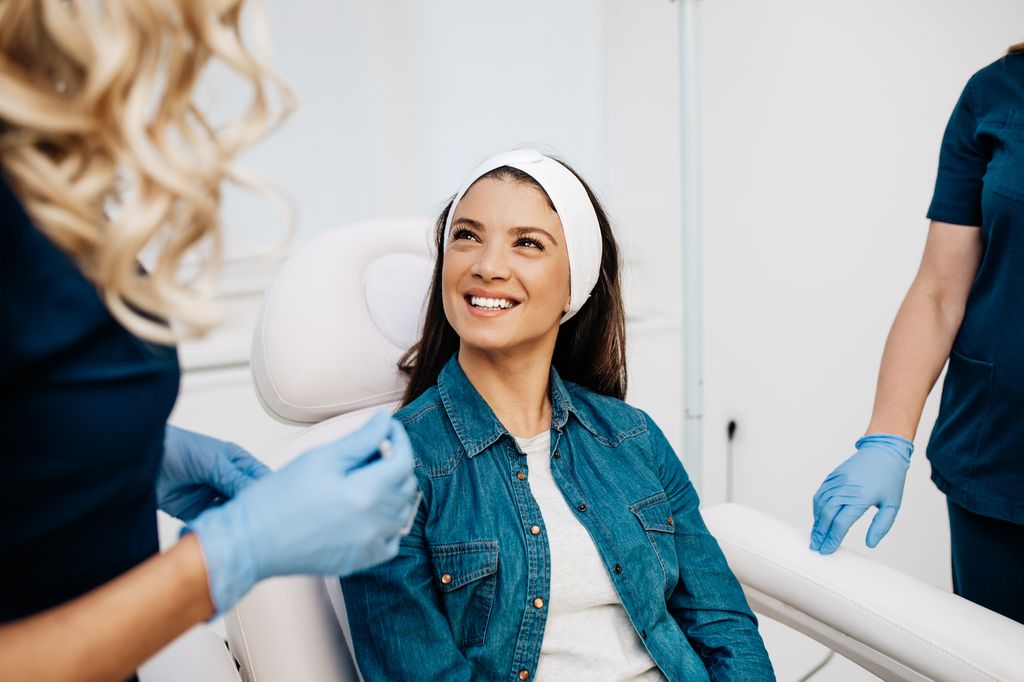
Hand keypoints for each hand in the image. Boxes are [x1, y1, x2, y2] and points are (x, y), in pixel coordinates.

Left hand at [158, 426, 270, 520]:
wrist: (142, 461)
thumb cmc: (177, 448)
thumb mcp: (212, 461)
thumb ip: (235, 478)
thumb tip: (256, 494)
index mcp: (237, 463)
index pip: (261, 479)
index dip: (269, 493)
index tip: (272, 507)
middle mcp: (228, 481)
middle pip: (249, 500)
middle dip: (253, 511)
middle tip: (257, 522)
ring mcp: (214, 498)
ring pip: (234, 514)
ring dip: (235, 521)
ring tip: (237, 527)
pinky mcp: (199, 513)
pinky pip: (214, 524)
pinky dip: (217, 528)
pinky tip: (218, 529)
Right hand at [189, 411, 417, 611]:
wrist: (251, 542)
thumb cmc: (278, 498)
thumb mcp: (320, 458)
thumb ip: (360, 440)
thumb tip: (384, 421)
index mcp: (367, 494)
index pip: (404, 461)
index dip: (399, 439)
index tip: (387, 428)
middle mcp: (375, 523)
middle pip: (406, 486)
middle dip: (396, 462)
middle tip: (372, 450)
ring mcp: (369, 546)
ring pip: (402, 512)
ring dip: (394, 491)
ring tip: (368, 477)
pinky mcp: (359, 561)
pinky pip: (391, 540)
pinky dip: (389, 523)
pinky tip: (369, 511)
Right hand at [810, 434, 912, 554]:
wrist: (884, 451)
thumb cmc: (890, 478)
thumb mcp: (892, 506)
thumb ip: (881, 526)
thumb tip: (870, 543)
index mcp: (861, 498)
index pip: (841, 523)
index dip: (833, 539)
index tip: (828, 550)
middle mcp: (845, 489)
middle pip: (827, 516)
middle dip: (820, 534)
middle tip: (816, 547)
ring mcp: (837, 481)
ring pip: (820, 504)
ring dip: (816, 521)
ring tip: (815, 535)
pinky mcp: (833, 476)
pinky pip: (820, 494)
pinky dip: (816, 507)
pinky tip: (818, 517)